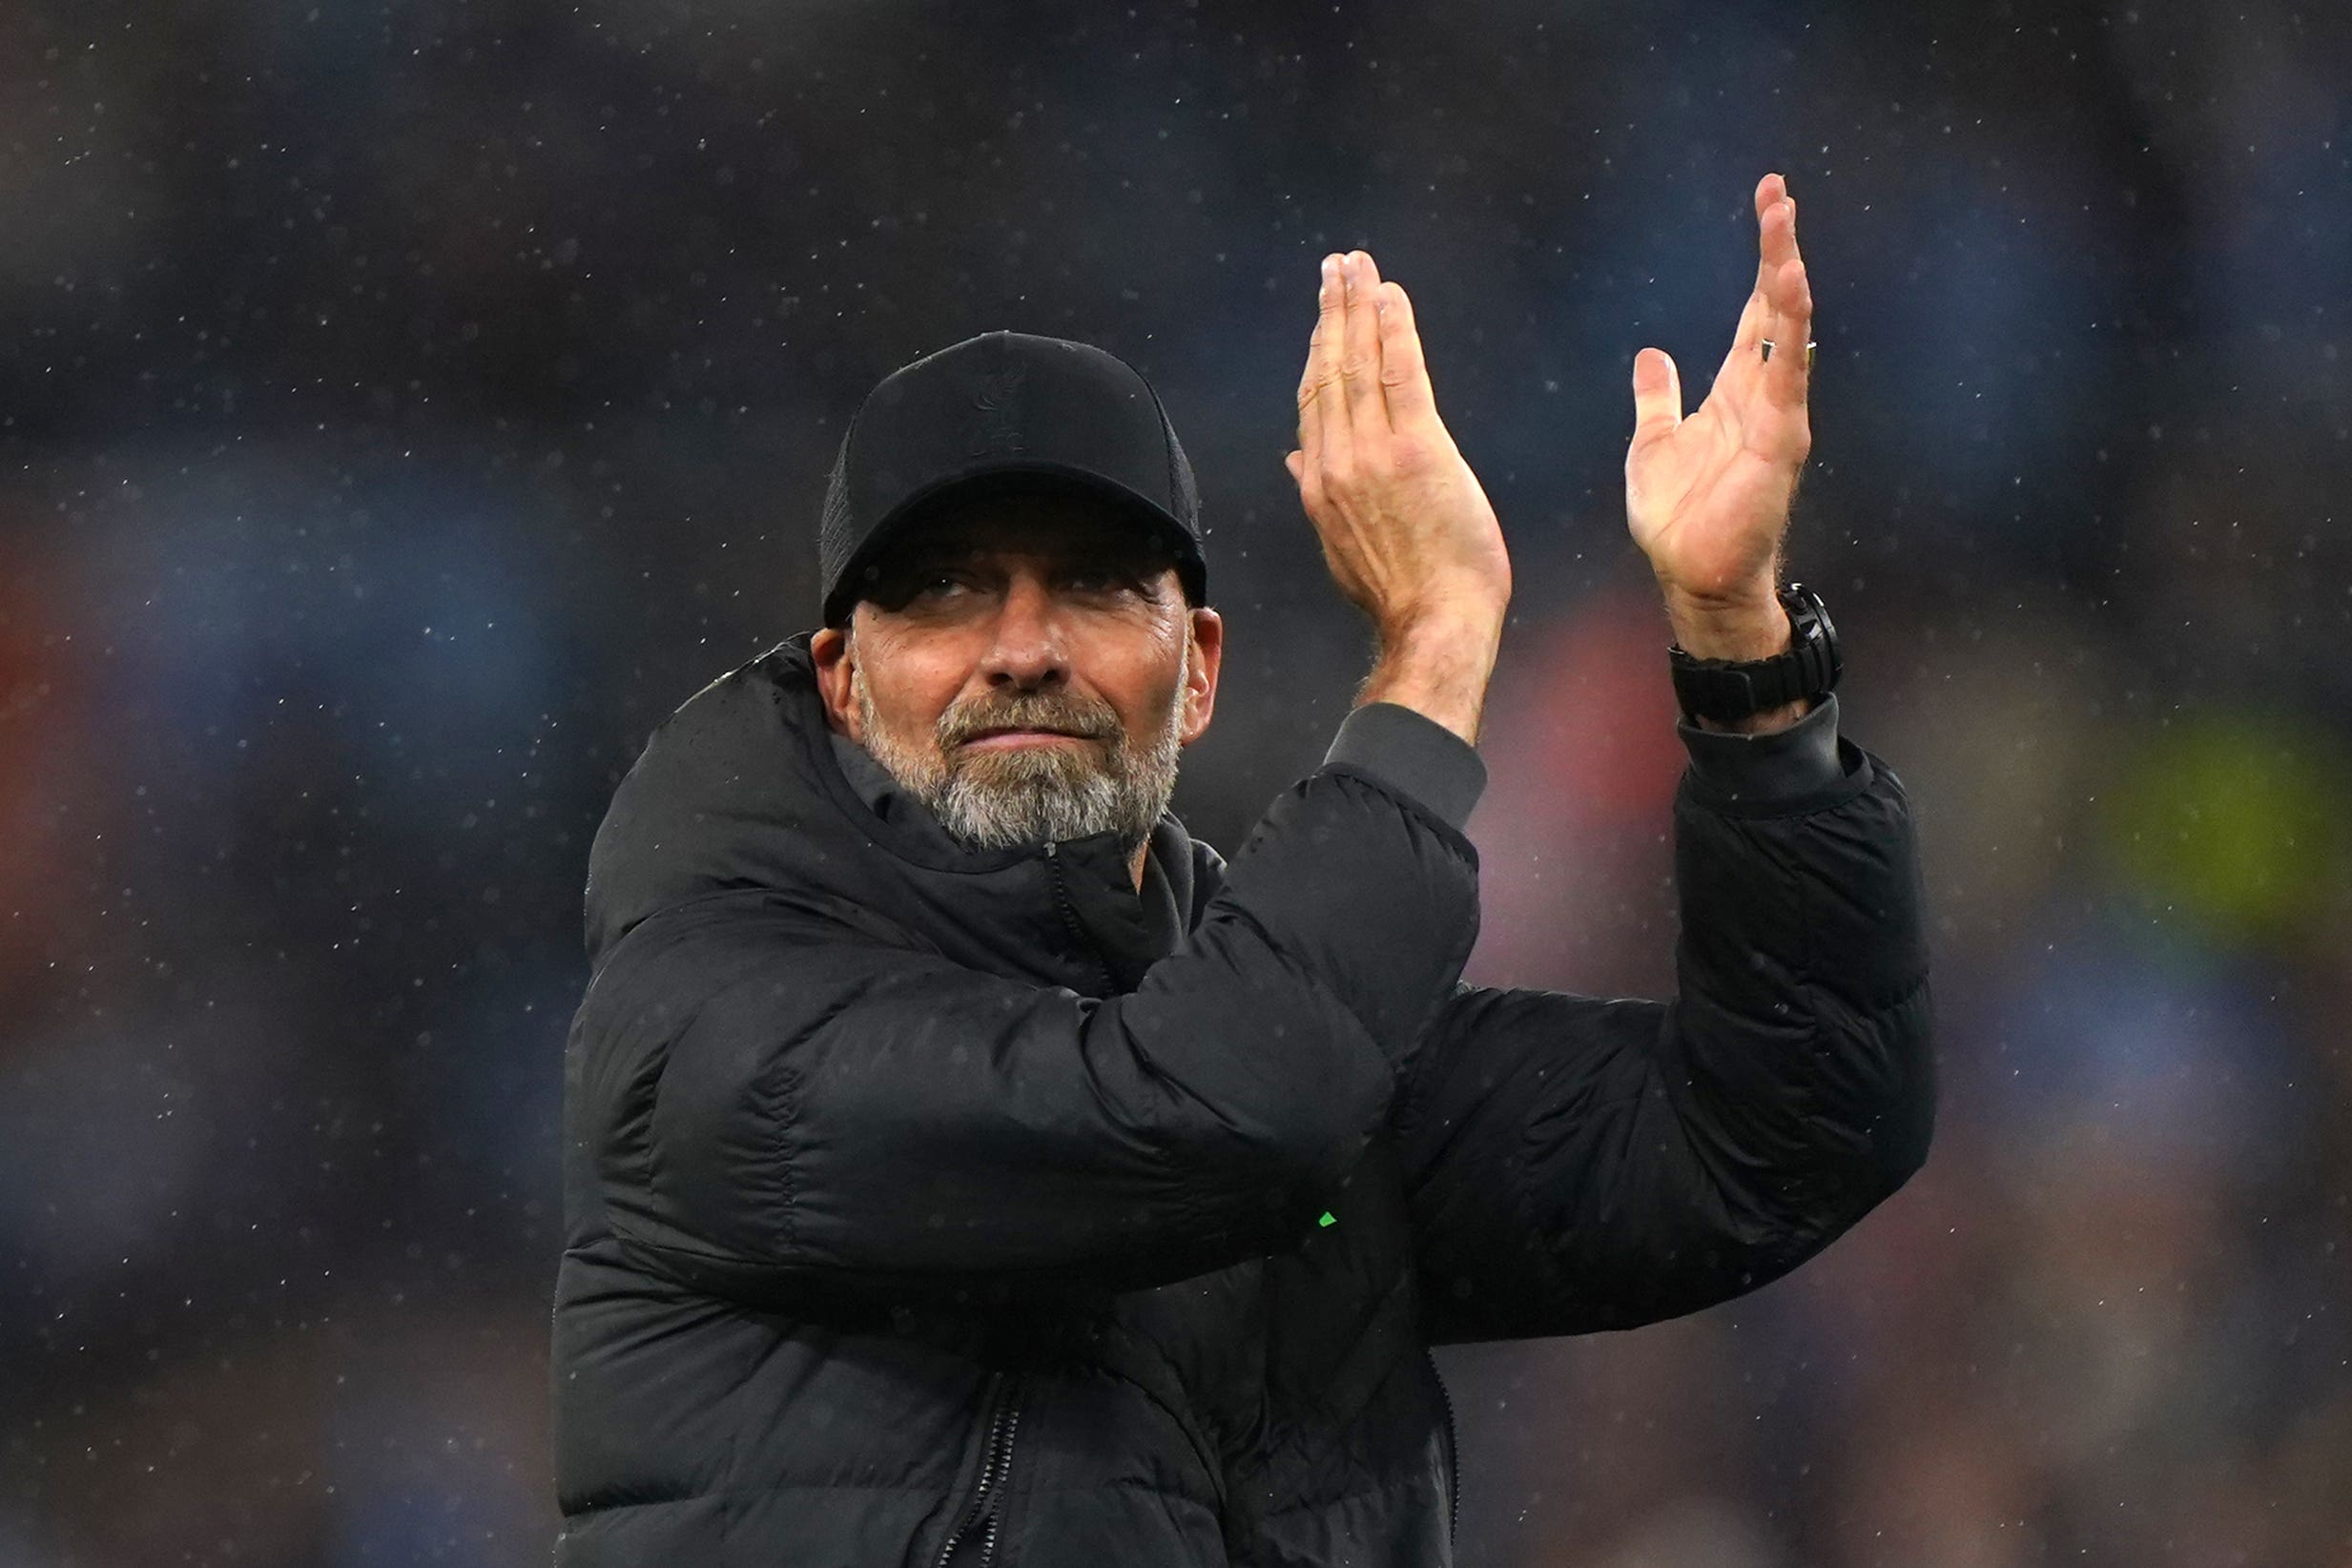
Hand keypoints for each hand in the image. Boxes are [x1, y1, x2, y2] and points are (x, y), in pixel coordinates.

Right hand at [1286, 251, 1511, 743]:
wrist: (1435, 623)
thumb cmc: (1402, 592)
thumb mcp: (1342, 544)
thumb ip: (1321, 493)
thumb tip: (1295, 460)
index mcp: (1319, 483)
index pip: (1314, 399)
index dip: (1319, 348)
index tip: (1325, 313)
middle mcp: (1337, 461)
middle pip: (1330, 369)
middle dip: (1333, 311)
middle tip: (1338, 266)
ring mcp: (1374, 454)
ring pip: (1359, 363)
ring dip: (1359, 307)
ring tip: (1360, 267)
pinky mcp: (1418, 450)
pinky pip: (1401, 374)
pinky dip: (1395, 330)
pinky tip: (1392, 297)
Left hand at [1625, 172, 1813, 660]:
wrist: (1692, 575)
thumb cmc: (1679, 518)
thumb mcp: (1654, 444)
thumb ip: (1658, 399)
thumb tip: (1652, 356)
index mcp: (1736, 390)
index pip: (1756, 311)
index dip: (1763, 259)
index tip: (1768, 203)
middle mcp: (1764, 394)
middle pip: (1777, 307)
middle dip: (1778, 249)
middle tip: (1778, 192)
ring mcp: (1778, 416)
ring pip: (1788, 332)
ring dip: (1786, 277)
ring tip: (1783, 225)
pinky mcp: (1780, 443)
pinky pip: (1788, 378)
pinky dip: (1790, 333)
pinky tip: (1790, 290)